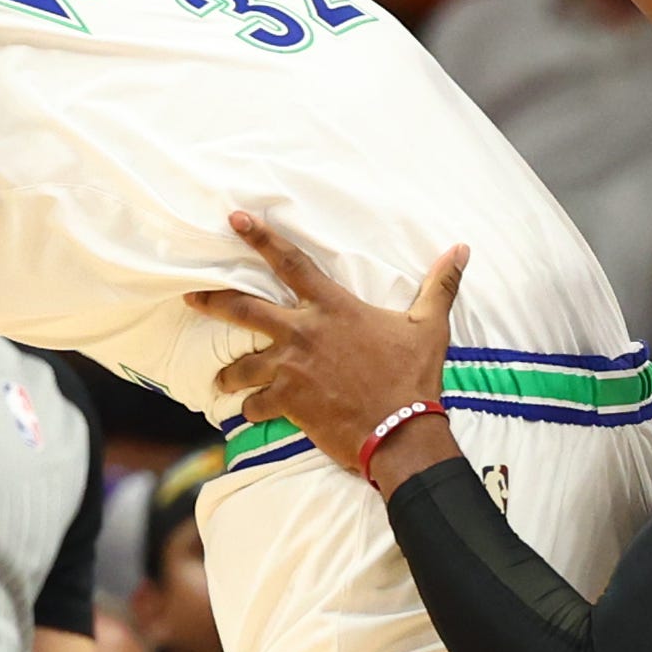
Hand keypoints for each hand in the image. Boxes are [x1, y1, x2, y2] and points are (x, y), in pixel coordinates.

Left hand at [187, 211, 465, 474]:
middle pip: (243, 309)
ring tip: (219, 381)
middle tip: (189, 296)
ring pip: (241, 365)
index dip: (260, 237)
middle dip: (211, 301)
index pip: (290, 263)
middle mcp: (303, 333)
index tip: (233, 219)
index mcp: (332, 308)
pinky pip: (257, 405)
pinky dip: (252, 410)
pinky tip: (250, 414)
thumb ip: (439, 286)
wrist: (401, 432)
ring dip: (228, 374)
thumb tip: (461, 249)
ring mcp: (291, 368)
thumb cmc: (413, 378)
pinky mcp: (288, 402)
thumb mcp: (429, 326)